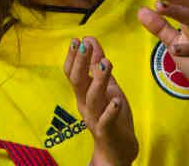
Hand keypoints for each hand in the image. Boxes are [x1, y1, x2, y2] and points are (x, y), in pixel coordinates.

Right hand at [64, 36, 137, 165]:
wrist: (116, 150)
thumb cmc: (111, 114)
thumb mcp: (106, 86)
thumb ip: (98, 65)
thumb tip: (91, 40)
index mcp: (83, 93)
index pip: (72, 73)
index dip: (72, 56)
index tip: (76, 39)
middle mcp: (85, 104)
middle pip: (78, 82)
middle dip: (80, 62)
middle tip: (85, 45)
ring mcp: (95, 118)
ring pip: (93, 98)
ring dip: (98, 80)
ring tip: (105, 63)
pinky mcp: (107, 131)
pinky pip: (106, 120)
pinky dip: (111, 110)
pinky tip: (116, 100)